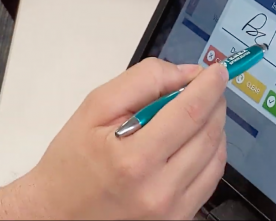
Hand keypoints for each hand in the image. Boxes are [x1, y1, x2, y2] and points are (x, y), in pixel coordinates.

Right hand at [0, 59, 228, 219]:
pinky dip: (212, 152)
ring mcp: (172, 210)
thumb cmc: (72, 161)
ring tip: (201, 112)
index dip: (209, 86)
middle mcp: (158, 189)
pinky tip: (197, 139)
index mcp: (133, 159)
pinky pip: (211, 179)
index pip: (189, 113)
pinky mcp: (179, 219)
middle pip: (208, 133)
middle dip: (215, 102)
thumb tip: (187, 74)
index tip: (218, 70)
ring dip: (216, 125)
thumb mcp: (94, 108)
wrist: (57, 215)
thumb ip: (141, 82)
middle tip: (209, 86)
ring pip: (216, 156)